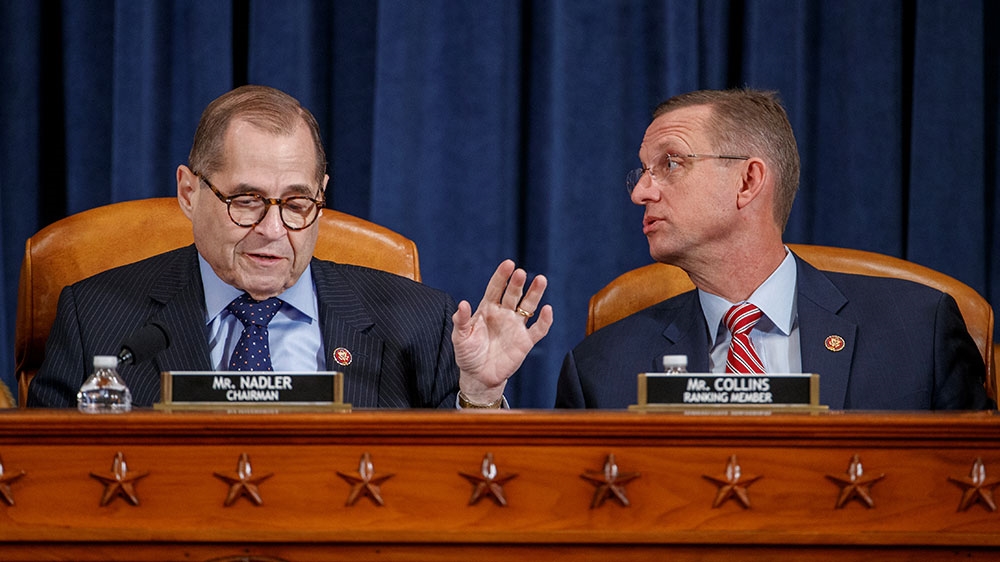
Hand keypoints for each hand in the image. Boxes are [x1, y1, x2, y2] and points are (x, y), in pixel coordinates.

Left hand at [452, 260, 552, 403]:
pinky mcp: (525, 341)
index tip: (508, 264)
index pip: (495, 288)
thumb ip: (461, 321)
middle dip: (517, 283)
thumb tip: (462, 303)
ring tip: (541, 280)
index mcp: (487, 309)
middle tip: (521, 273)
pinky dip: (544, 320)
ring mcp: (516, 326)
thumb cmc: (468, 354)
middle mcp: (504, 314)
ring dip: (535, 294)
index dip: (501, 276)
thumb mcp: (459, 338)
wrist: (479, 377)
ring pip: (528, 306)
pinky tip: (547, 310)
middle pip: (513, 294)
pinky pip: (538, 329)